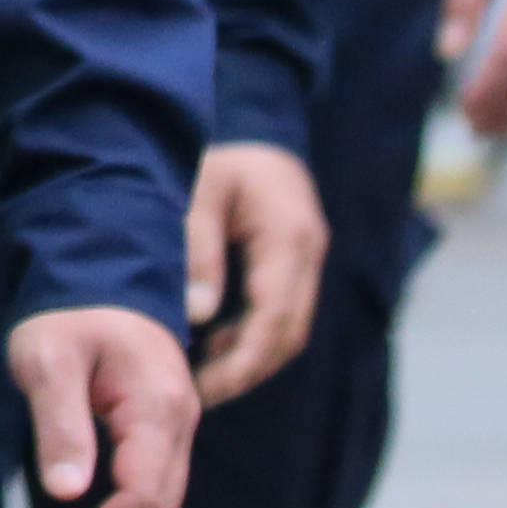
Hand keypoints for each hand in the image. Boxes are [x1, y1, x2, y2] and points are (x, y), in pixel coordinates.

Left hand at [8, 304, 198, 507]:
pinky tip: (101, 506)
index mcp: (157, 406)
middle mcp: (180, 420)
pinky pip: (158, 476)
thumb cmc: (67, 314)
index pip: (146, 495)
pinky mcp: (167, 425)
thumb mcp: (48, 360)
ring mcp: (179, 423)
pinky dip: (133, 499)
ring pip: (165, 495)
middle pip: (163, 504)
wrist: (95, 273)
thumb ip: (60, 425)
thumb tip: (66, 492)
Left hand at [180, 141, 326, 403]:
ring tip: (202, 375)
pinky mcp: (296, 259)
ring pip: (289, 327)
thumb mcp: (198, 192)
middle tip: (198, 393)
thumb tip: (198, 317)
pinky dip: (253, 334)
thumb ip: (198, 251)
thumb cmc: (217, 150)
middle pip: (288, 333)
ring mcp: (307, 256)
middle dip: (246, 369)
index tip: (204, 389)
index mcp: (288, 236)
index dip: (243, 362)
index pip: (275, 318)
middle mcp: (308, 252)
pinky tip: (216, 342)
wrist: (249, 114)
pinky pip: (283, 310)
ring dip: (251, 356)